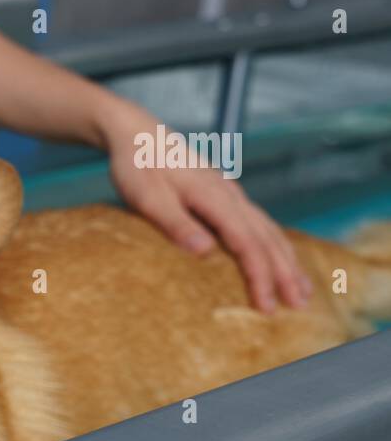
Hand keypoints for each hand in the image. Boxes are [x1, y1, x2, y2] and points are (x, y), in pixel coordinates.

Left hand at [99, 102, 311, 312]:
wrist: (138, 134)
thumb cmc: (138, 166)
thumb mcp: (147, 198)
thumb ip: (176, 223)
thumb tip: (205, 251)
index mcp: (214, 198)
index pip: (246, 244)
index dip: (259, 276)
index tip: (266, 305)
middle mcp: (231, 195)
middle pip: (267, 239)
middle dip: (285, 274)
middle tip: (300, 306)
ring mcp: (231, 193)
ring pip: (269, 230)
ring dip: (287, 260)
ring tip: (301, 289)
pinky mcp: (226, 195)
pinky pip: (260, 223)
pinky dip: (275, 244)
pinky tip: (280, 257)